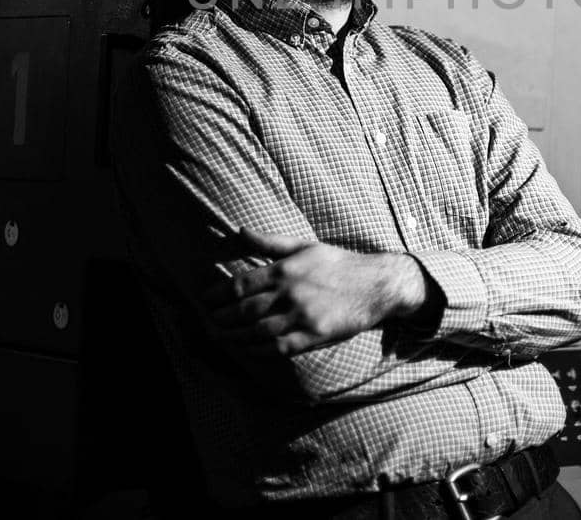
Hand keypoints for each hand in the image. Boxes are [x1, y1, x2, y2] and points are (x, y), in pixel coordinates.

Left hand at [203, 228, 428, 354]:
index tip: (205, 300)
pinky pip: (279, 347)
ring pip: (258, 332)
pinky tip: (247, 349)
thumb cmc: (338, 263)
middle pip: (245, 310)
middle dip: (222, 318)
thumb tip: (239, 230)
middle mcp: (291, 293)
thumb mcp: (304, 246)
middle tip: (208, 322)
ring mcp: (302, 316)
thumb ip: (269, 242)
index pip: (241, 284)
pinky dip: (259, 350)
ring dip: (235, 337)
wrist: (375, 285)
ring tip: (221, 337)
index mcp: (286, 269)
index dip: (218, 294)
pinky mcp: (314, 336)